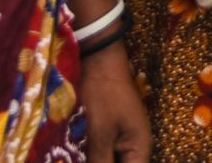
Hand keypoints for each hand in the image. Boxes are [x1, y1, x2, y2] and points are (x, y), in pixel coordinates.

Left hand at [78, 43, 152, 161]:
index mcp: (139, 150)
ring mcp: (121, 139)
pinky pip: (102, 152)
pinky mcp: (107, 132)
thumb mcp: (100, 133)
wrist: (99, 59)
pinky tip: (74, 152)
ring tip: (72, 153)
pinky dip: (90, 155)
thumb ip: (100, 162)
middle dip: (98, 162)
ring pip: (108, 159)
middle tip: (78, 156)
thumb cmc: (103, 94)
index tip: (91, 161)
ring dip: (92, 158)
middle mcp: (134, 148)